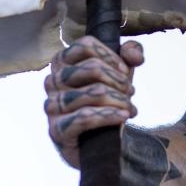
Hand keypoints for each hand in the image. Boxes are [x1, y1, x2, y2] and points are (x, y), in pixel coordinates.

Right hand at [44, 36, 143, 166]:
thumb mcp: (121, 71)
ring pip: (93, 92)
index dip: (110, 56)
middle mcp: (52, 81)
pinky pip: (85, 117)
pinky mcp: (57, 130)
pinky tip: (124, 116)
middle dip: (118, 80)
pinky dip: (110, 115)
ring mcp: (52, 106)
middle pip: (92, 68)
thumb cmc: (108, 99)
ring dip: (119, 99)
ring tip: (129, 107)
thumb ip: (131, 52)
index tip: (125, 70)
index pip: (85, 45)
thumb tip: (133, 55)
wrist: (102, 140)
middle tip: (130, 92)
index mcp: (62, 62)